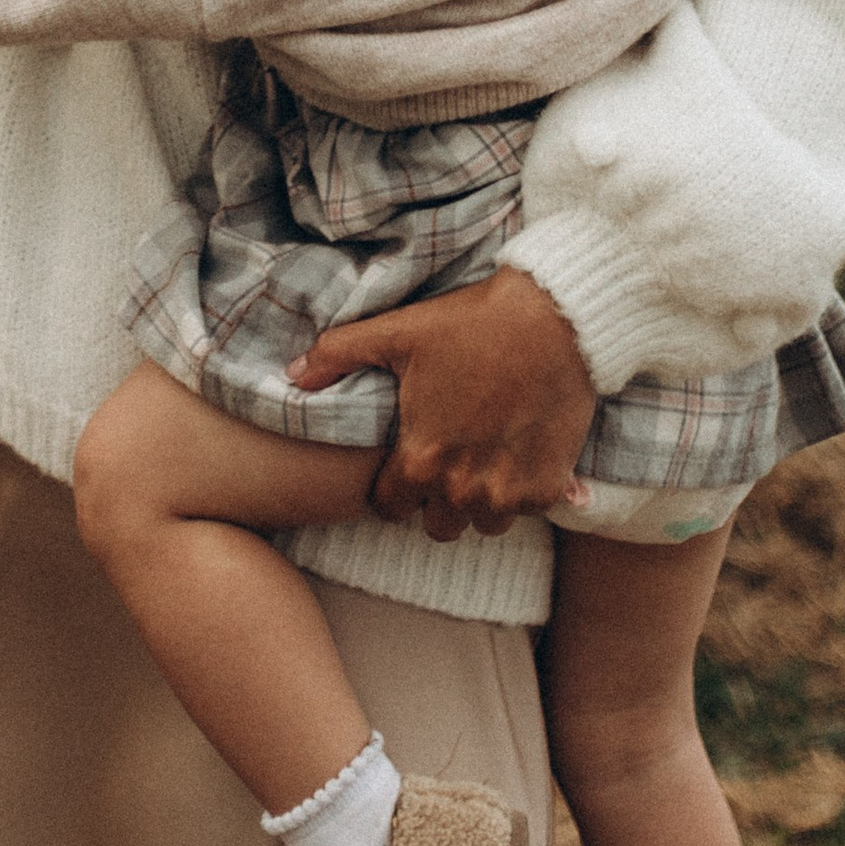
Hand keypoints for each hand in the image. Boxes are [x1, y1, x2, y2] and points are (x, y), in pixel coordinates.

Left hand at [290, 269, 596, 542]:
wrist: (553, 321)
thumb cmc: (470, 324)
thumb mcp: (395, 332)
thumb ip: (336, 355)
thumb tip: (291, 376)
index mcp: (420, 460)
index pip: (388, 507)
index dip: (391, 486)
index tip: (403, 462)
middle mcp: (462, 489)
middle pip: (436, 524)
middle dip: (433, 498)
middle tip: (444, 456)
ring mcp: (509, 494)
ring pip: (481, 524)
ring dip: (477, 500)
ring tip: (479, 457)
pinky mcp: (548, 489)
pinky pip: (523, 512)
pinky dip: (519, 491)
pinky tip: (514, 452)